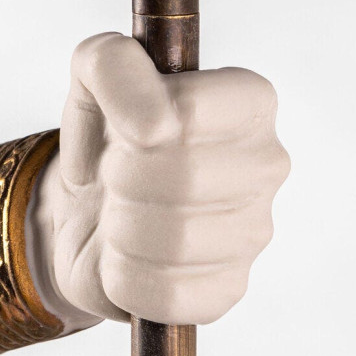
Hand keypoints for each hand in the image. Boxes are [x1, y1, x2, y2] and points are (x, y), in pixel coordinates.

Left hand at [35, 33, 289, 326]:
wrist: (88, 210)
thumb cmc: (106, 136)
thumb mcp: (92, 75)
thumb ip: (112, 63)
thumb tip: (153, 127)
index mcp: (249, 102)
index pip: (190, 114)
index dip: (137, 126)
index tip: (124, 133)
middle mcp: (267, 164)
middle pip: (180, 176)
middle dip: (121, 178)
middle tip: (115, 177)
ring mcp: (255, 232)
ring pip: (172, 239)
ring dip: (119, 228)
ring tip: (119, 215)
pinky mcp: (228, 290)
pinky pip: (165, 292)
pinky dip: (124, 277)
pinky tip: (128, 258)